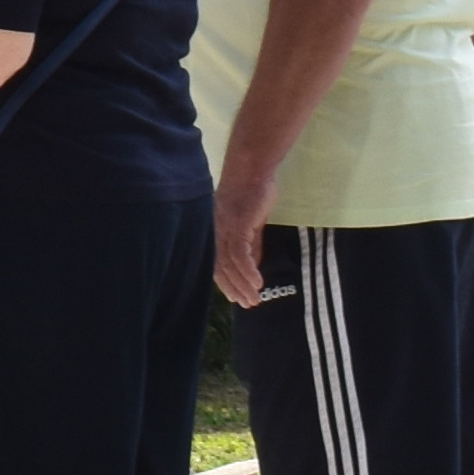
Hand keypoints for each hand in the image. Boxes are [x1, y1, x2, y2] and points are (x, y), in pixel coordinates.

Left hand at [212, 185, 271, 309]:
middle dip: (234, 288)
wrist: (253, 169)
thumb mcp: (251, 225)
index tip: (236, 299)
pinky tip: (258, 282)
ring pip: (230, 263)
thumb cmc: (252, 194)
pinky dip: (248, 269)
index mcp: (215, 232)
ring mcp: (224, 227)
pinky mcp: (238, 223)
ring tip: (255, 299)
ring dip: (243, 284)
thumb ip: (251, 245)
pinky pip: (240, 252)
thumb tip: (254, 268)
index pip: (215, 264)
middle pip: (220, 267)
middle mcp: (215, 231)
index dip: (225, 283)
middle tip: (248, 305)